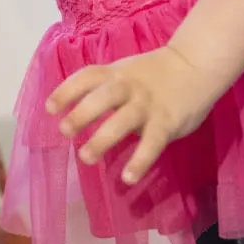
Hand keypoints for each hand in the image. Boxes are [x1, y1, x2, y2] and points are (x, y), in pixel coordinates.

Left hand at [46, 46, 228, 184]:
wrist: (194, 66)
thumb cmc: (152, 74)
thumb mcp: (125, 73)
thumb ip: (105, 90)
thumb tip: (78, 114)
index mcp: (115, 73)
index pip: (86, 77)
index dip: (66, 90)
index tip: (49, 108)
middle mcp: (128, 87)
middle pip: (102, 97)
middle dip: (81, 112)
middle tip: (64, 130)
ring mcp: (147, 104)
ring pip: (123, 120)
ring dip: (103, 138)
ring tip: (86, 156)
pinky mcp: (166, 122)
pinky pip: (152, 143)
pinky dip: (140, 160)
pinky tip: (128, 177)